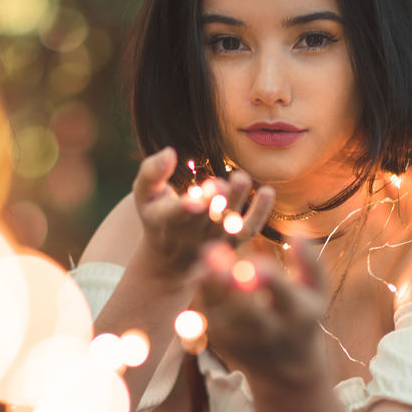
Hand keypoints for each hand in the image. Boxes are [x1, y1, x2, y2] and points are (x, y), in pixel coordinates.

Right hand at [132, 147, 274, 275]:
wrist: (170, 259)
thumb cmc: (157, 214)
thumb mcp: (144, 193)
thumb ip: (152, 172)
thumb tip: (170, 152)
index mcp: (166, 220)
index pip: (176, 215)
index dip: (187, 208)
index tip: (194, 198)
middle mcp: (191, 234)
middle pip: (206, 217)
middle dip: (215, 201)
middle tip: (222, 183)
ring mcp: (214, 240)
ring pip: (228, 223)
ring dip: (237, 202)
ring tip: (241, 178)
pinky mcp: (233, 242)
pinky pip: (249, 230)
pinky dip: (260, 213)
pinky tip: (267, 191)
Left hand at [196, 238, 329, 388]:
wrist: (286, 369)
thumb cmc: (303, 317)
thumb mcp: (316, 292)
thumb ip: (310, 262)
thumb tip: (297, 231)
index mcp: (296, 314)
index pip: (279, 292)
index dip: (263, 274)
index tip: (251, 258)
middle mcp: (268, 331)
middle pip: (242, 306)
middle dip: (226, 278)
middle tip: (211, 249)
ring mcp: (241, 339)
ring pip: (218, 308)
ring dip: (209, 279)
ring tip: (208, 256)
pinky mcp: (220, 340)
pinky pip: (206, 311)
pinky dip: (204, 290)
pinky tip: (208, 274)